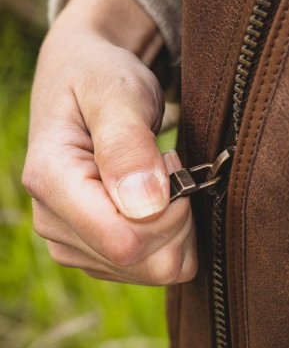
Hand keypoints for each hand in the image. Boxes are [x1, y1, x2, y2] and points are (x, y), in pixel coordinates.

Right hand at [23, 0, 195, 284]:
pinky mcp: (95, 253)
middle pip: (145, 262)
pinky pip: (156, 268)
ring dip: (177, 225)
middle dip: (177, 216)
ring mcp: (72, 244)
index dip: (169, 211)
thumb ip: (128, 144)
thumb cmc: (101, 76)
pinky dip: (172, 235)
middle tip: (167, 163)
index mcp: (51, 182)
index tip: (169, 160)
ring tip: (159, 176)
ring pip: (156, 270)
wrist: (85, 79)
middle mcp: (53, 223)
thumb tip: (145, 207)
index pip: (125, 241)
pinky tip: (158, 198)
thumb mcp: (116, 92)